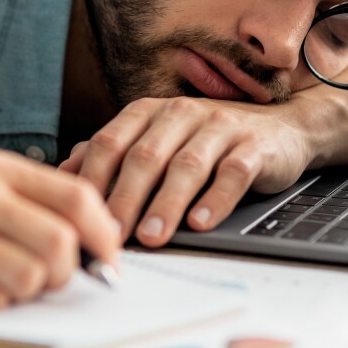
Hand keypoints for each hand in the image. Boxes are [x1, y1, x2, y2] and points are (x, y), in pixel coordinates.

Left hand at [58, 96, 312, 246]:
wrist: (281, 127)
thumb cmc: (208, 142)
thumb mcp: (158, 140)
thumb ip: (114, 152)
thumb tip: (66, 172)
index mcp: (150, 112)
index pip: (111, 142)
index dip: (94, 180)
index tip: (81, 217)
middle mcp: (181, 113)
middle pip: (146, 156)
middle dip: (126, 198)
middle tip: (113, 235)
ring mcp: (220, 126)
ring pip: (187, 165)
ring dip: (167, 203)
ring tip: (153, 235)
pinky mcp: (255, 145)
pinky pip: (233, 172)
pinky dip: (216, 198)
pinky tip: (201, 222)